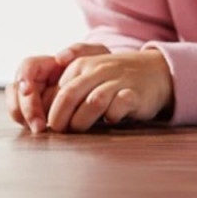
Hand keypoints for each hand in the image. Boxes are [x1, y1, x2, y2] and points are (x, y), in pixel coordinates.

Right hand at [6, 44, 108, 132]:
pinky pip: (24, 117)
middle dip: (26, 107)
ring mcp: (36, 97)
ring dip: (22, 116)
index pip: (27, 67)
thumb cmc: (100, 67)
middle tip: (38, 124)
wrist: (107, 84)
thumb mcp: (95, 53)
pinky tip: (40, 130)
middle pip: (18, 89)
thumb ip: (79, 50)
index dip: (23, 77)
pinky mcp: (39, 112)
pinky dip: (27, 123)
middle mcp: (37, 81)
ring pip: (16, 103)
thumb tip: (59, 57)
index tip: (27, 91)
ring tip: (39, 129)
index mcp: (47, 65)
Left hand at [47, 49, 173, 132]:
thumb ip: (68, 90)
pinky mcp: (135, 93)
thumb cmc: (113, 79)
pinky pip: (120, 105)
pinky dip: (113, 115)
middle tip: (57, 131)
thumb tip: (42, 113)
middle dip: (59, 116)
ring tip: (79, 130)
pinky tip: (110, 121)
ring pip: (93, 101)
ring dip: (82, 119)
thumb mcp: (88, 78)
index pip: (57, 89)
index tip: (45, 125)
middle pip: (69, 94)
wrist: (155, 70)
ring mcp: (117, 80)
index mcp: (80, 66)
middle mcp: (96, 70)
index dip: (48, 109)